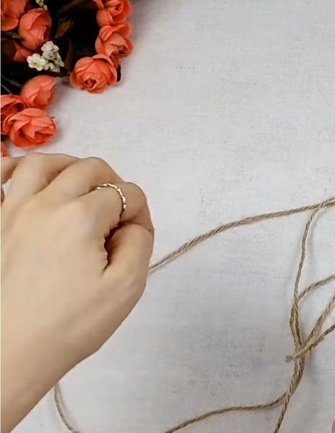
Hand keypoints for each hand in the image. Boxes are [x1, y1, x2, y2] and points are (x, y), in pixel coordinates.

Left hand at [1, 153, 153, 431]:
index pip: (126, 194)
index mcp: (81, 218)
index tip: (138, 237)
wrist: (10, 353)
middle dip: (113, 185)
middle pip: (89, 169)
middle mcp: (44, 204)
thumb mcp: (127, 289)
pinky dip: (13, 167)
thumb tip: (134, 223)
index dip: (141, 213)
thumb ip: (140, 243)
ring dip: (69, 167)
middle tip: (118, 213)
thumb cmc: (66, 327)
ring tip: (79, 185)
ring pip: (43, 162)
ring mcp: (10, 211)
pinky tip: (24, 177)